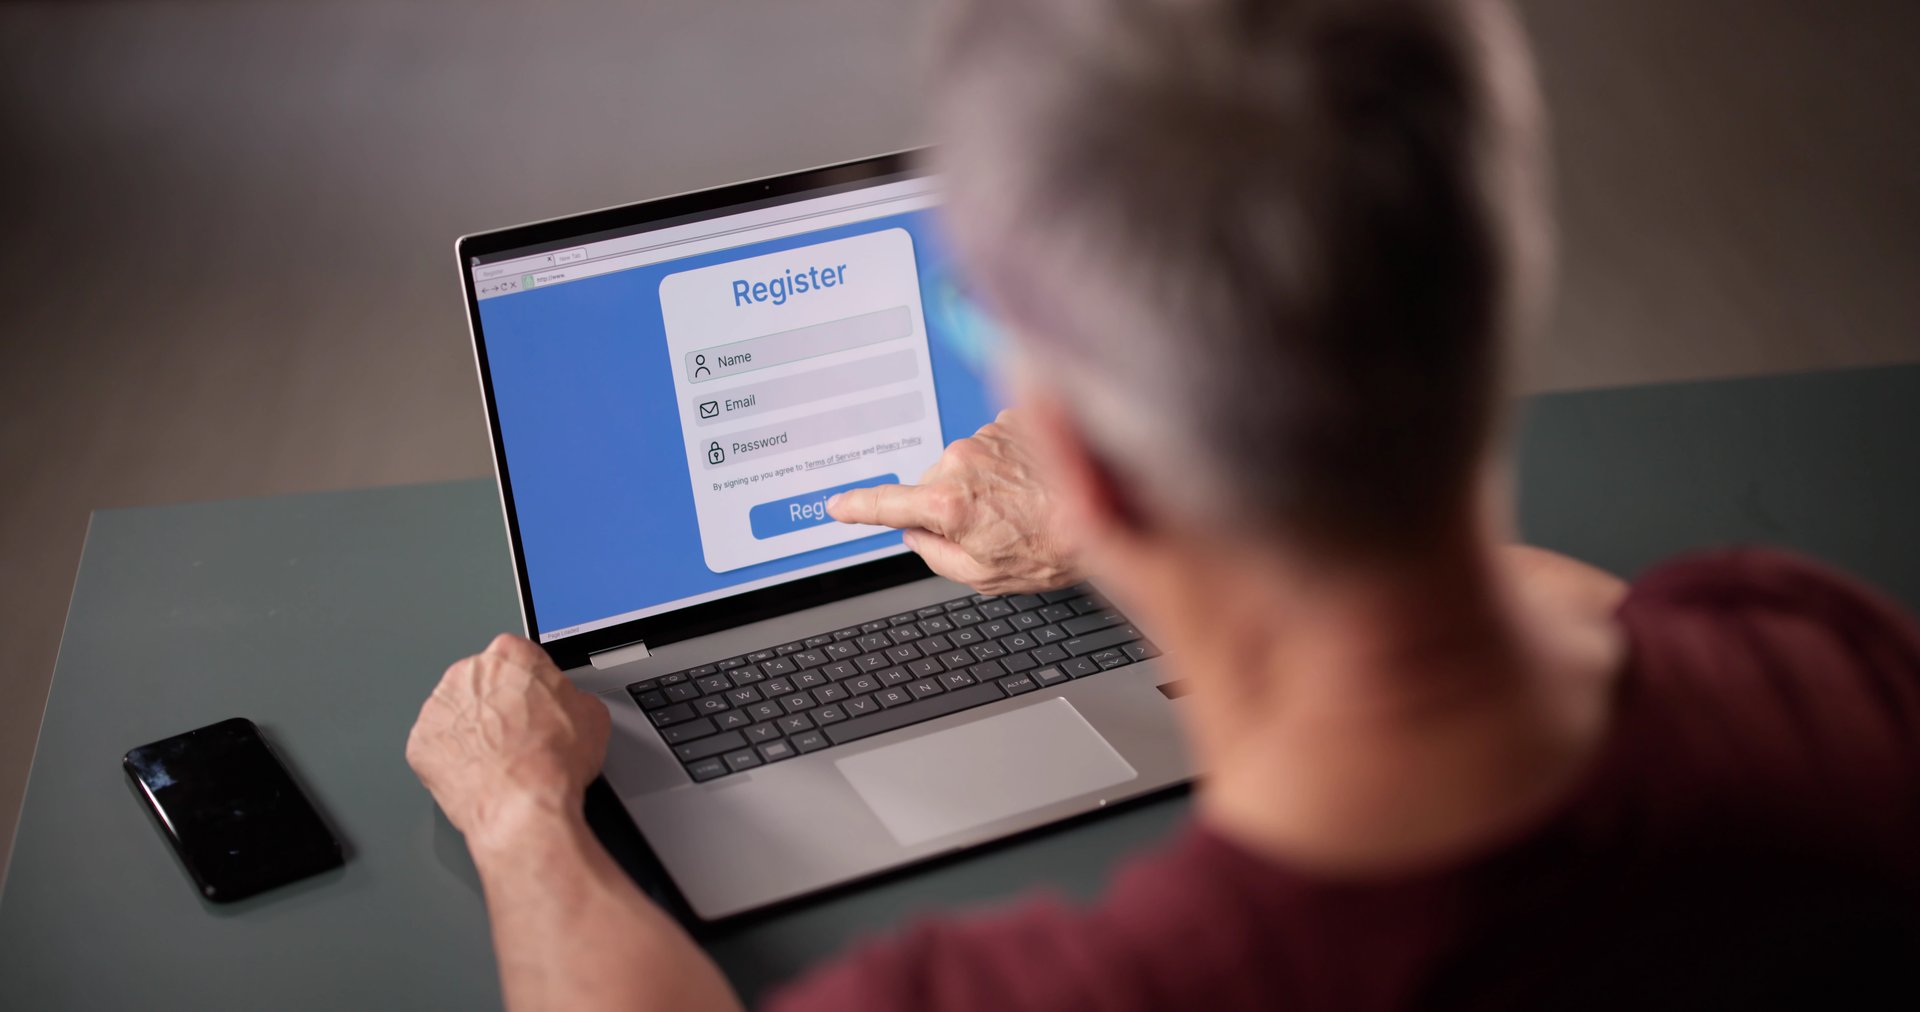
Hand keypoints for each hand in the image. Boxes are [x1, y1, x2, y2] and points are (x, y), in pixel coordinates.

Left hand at [406, 634, 610, 847]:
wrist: (523, 804)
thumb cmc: (553, 761)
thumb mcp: (592, 716)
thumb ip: (571, 698)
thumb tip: (570, 708)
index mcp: (509, 655)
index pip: (519, 658)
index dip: (531, 686)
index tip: (535, 703)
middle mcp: (468, 673)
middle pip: (481, 682)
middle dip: (496, 705)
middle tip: (518, 735)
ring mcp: (438, 708)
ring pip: (456, 713)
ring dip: (472, 730)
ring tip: (498, 759)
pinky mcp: (419, 743)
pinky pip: (435, 746)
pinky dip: (452, 758)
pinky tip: (476, 772)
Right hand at [826, 409, 1079, 594]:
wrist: (1108, 508)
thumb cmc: (1053, 547)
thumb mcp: (985, 575)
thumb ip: (937, 556)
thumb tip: (919, 536)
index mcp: (949, 504)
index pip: (887, 505)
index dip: (858, 507)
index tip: (838, 506)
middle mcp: (962, 461)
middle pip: (933, 486)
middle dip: (950, 505)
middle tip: (993, 528)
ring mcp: (988, 437)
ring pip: (966, 465)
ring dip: (983, 483)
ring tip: (1023, 505)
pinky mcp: (1012, 421)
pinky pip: (993, 446)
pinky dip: (1005, 463)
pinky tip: (1032, 483)